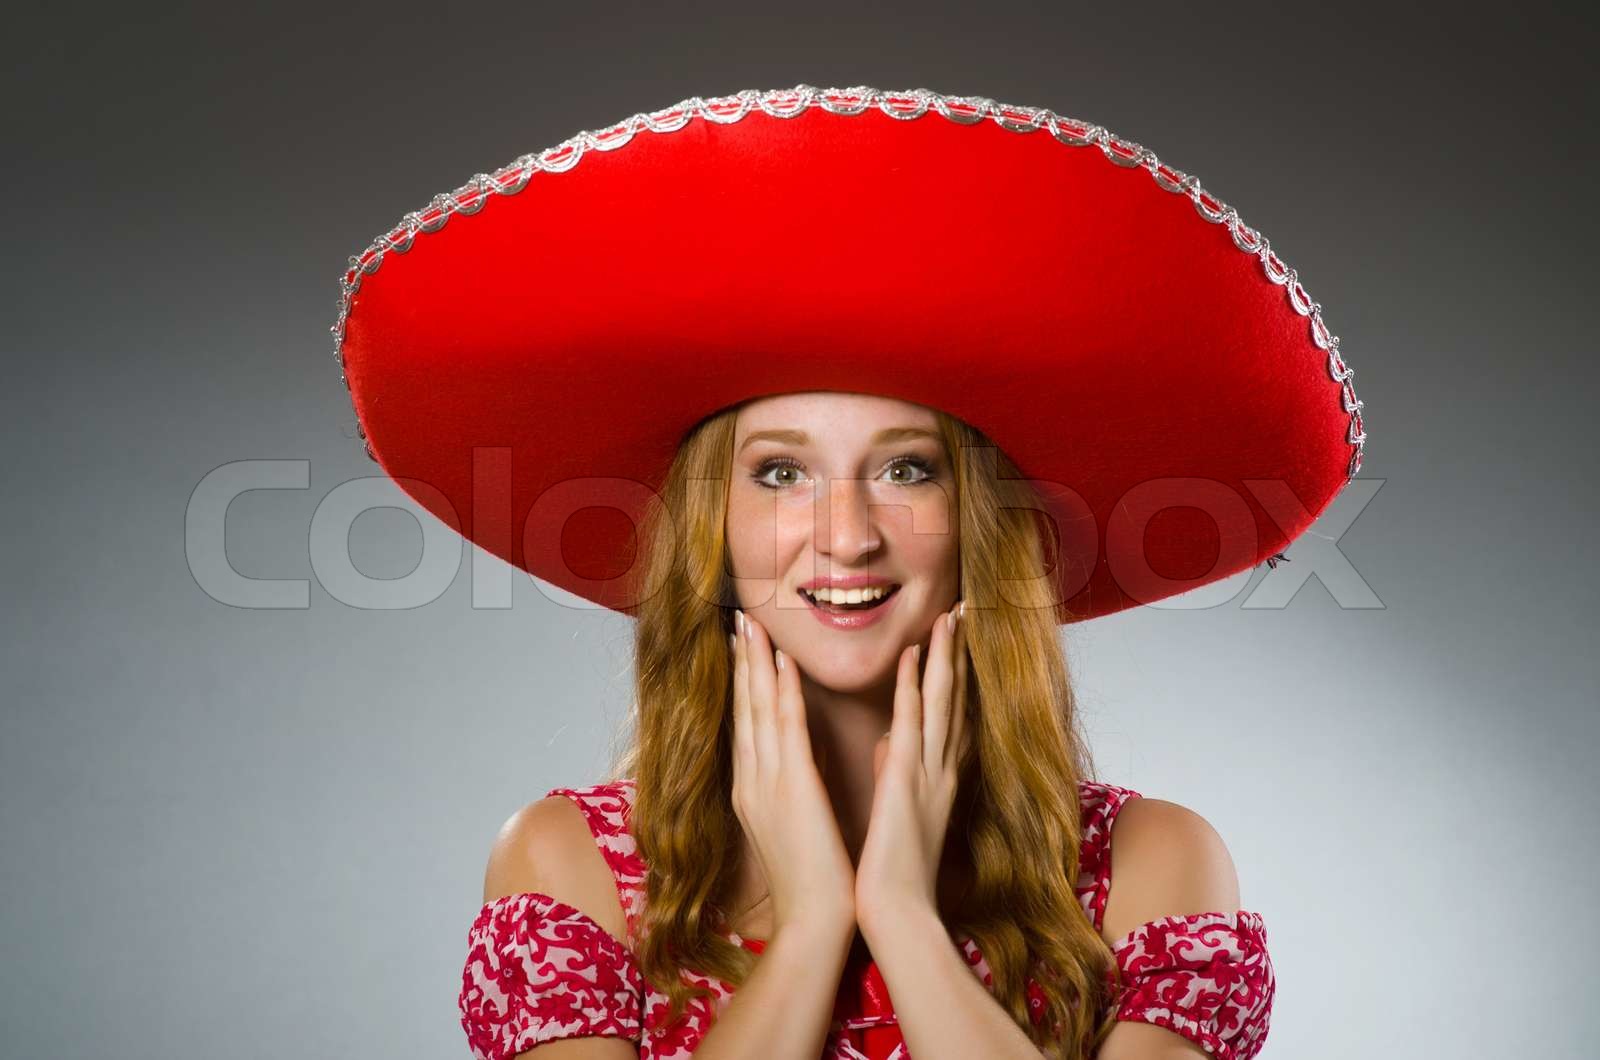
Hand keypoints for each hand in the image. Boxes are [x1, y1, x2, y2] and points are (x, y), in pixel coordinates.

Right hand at [729, 610, 856, 938]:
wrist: (813, 919)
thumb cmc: (812, 878)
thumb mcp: (795, 822)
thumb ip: (794, 786)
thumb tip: (802, 757)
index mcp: (751, 790)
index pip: (745, 725)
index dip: (742, 683)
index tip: (742, 648)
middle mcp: (751, 781)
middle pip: (743, 710)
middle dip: (741, 663)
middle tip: (738, 621)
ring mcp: (766, 784)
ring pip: (758, 711)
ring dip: (756, 665)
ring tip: (752, 626)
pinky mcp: (792, 789)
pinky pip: (787, 730)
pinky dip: (783, 694)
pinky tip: (783, 665)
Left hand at [854, 600, 968, 935]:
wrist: (899, 910)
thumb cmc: (895, 869)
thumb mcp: (896, 808)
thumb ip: (894, 770)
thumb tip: (886, 742)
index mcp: (937, 777)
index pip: (951, 715)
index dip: (956, 674)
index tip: (956, 638)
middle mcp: (941, 768)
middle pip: (955, 699)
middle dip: (959, 654)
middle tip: (964, 610)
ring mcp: (928, 771)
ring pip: (941, 700)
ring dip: (945, 656)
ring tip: (949, 615)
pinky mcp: (907, 778)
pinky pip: (913, 721)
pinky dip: (916, 684)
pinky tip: (916, 653)